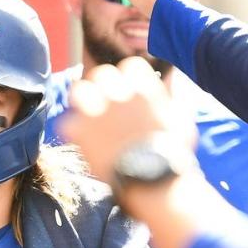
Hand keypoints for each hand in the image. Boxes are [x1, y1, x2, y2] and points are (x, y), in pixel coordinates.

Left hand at [61, 57, 198, 222]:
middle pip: (102, 75)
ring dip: (82, 102)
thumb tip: (165, 100)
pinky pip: (67, 123)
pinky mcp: (78, 130)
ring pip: (78, 90)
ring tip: (86, 119)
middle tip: (104, 107)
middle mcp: (117, 92)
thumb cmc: (172, 156)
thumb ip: (167, 104)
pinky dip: (74, 133)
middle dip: (102, 89)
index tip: (127, 93)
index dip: (128, 80)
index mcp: (143, 87)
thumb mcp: (180, 122)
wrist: (151, 181)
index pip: (130, 67)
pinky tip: (83, 145)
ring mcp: (95, 109)